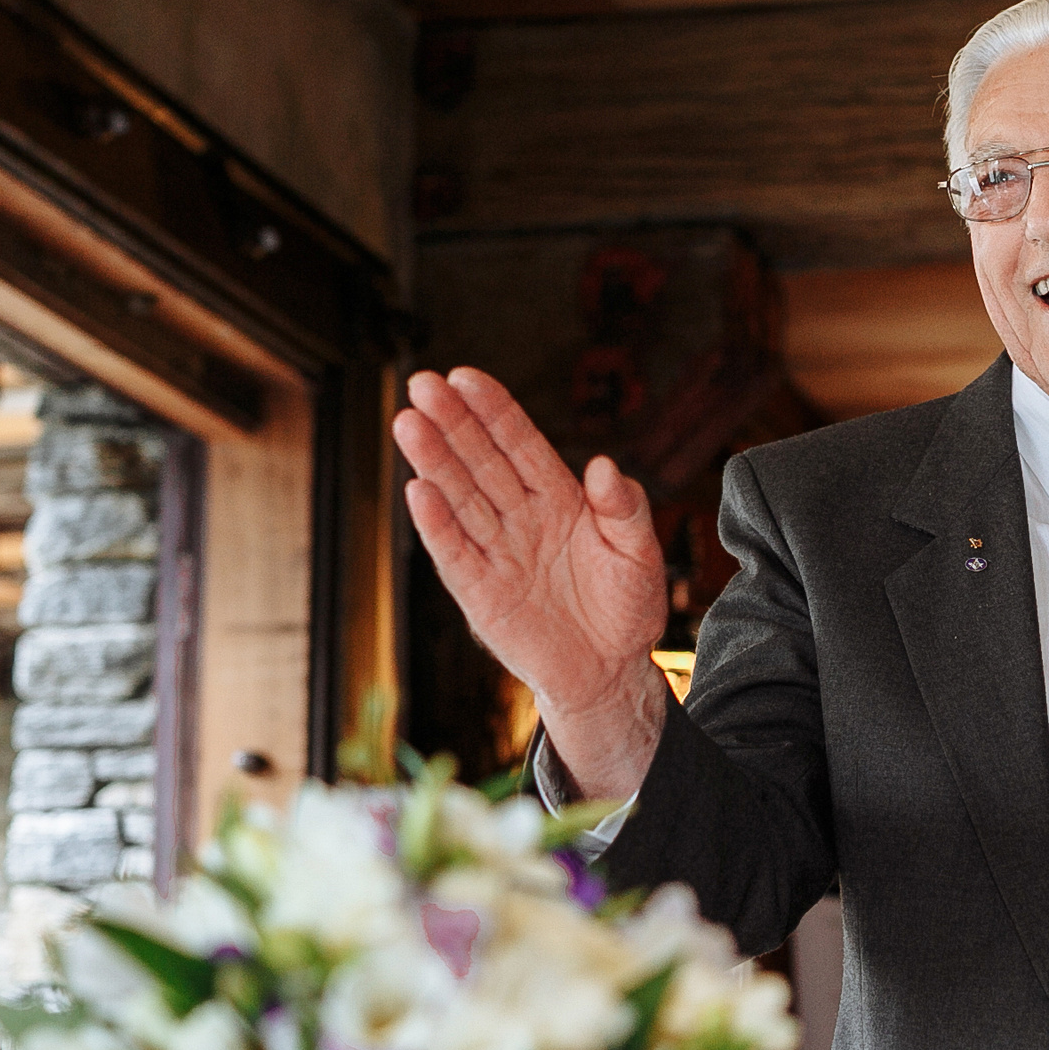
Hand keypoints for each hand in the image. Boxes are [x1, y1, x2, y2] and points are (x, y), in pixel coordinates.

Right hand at [393, 369, 669, 796]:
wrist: (611, 672)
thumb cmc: (627, 608)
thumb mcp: (639, 553)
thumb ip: (625, 508)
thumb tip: (603, 465)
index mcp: (560, 499)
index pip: (520, 444)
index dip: (493, 411)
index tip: (465, 377)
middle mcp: (522, 518)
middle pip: (481, 462)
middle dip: (453, 423)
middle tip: (422, 384)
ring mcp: (498, 553)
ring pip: (460, 498)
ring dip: (434, 462)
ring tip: (409, 424)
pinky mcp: (481, 594)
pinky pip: (455, 553)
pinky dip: (436, 524)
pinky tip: (417, 491)